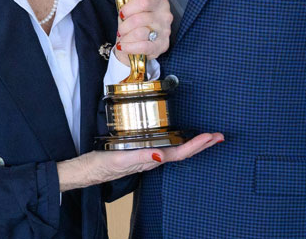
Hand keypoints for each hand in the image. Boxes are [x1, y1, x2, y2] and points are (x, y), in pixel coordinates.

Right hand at [57, 132, 223, 190]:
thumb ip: (140, 157)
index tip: (211, 136)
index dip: (197, 145)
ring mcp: (149, 157)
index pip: (180, 153)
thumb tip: (161, 155)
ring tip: (207, 137)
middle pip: (183, 152)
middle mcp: (153, 159)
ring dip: (193, 144)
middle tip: (218, 136)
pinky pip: (166, 148)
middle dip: (202, 144)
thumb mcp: (120, 159)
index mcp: (151, 160)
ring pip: (177, 151)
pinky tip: (179, 138)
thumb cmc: (102, 165)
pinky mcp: (142, 153)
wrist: (87, 170)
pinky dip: (178, 142)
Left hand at [116, 0, 171, 60]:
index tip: (122, 13)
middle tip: (121, 28)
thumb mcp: (135, 6)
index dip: (129, 7)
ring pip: (139, 33)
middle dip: (125, 25)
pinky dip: (129, 47)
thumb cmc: (135, 23)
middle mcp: (166, 16)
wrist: (138, 45)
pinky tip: (123, 46)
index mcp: (161, 2)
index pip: (144, 0)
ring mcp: (165, 32)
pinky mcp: (161, 46)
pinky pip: (142, 46)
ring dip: (126, 37)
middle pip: (139, 18)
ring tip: (123, 38)